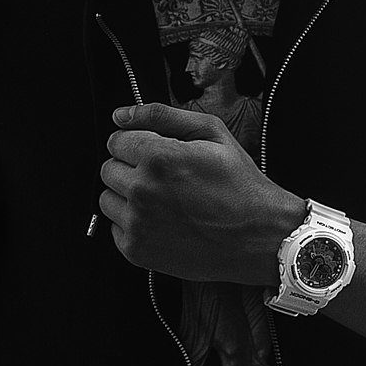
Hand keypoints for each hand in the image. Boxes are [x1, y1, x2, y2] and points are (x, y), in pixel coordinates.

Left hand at [98, 104, 306, 283]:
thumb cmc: (240, 186)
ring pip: (106, 199)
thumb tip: (122, 114)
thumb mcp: (212, 133)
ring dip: (127, 196)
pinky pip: (115, 228)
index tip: (155, 152)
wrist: (259, 236)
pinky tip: (162, 220)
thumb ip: (162, 115)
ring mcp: (138, 224)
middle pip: (108, 169)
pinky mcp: (137, 251)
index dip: (137, 142)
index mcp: (158, 158)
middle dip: (131, 167)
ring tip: (163, 199)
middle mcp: (143, 192)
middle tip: (164, 176)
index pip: (116, 140)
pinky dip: (133, 224)